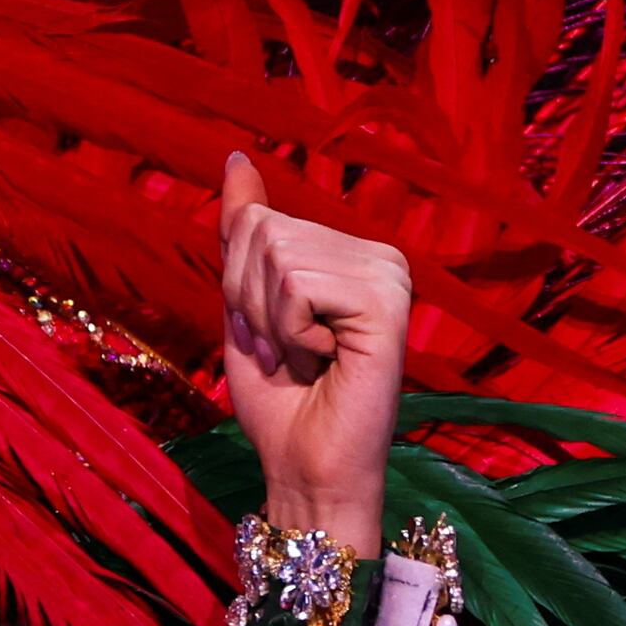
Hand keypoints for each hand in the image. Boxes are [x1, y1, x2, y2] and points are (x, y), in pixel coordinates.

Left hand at [216, 150, 411, 557]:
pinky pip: (298, 285)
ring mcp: (388, 275)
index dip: (238, 286)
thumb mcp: (245, 307)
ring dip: (269, 320)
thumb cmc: (280, 399)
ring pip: (277, 255)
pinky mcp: (387, 301)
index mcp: (349, 252)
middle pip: (263, 233)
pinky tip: (323, 360)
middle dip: (250, 302)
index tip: (271, 334)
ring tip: (304, 357)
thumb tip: (236, 158)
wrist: (305, 467)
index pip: (257, 222)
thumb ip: (243, 235)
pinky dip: (289, 331)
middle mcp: (378, 254)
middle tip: (286, 350)